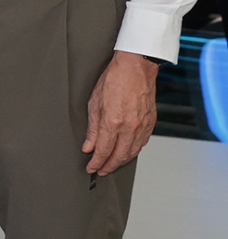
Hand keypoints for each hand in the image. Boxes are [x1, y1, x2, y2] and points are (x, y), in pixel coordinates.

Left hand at [83, 51, 157, 175]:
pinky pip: (141, 144)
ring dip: (120, 161)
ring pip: (132, 152)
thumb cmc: (115, 79)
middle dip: (108, 166)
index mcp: (113, 122)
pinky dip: (132, 152)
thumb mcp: (94, 101)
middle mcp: (130, 127)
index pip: (103, 150)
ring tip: (111, 165)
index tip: (91, 168)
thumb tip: (88, 146)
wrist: (136, 68)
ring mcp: (142, 126)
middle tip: (100, 170)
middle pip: (119, 156)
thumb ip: (92, 127)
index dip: (96, 162)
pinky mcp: (150, 123)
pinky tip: (126, 153)